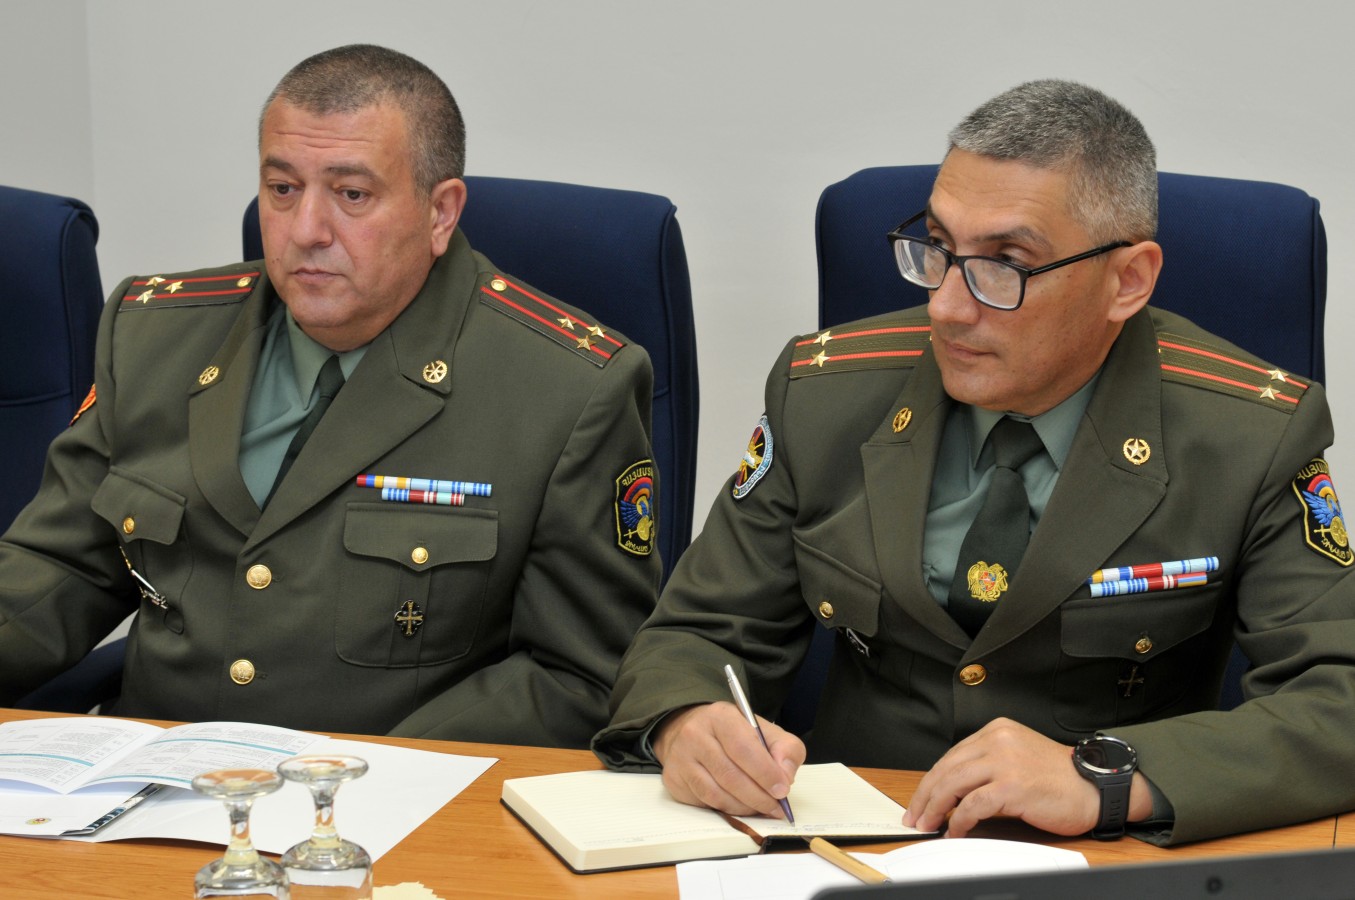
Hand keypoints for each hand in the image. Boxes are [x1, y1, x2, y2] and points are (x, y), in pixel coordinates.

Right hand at [652, 702, 805, 817]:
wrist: (692, 731)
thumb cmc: (733, 733)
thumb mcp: (763, 730)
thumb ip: (785, 748)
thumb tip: (785, 775)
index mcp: (720, 716)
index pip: (743, 747)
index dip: (765, 772)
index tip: (782, 789)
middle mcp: (695, 735)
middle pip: (729, 775)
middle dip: (758, 796)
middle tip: (776, 807)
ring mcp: (680, 758)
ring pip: (716, 794)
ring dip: (744, 807)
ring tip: (761, 808)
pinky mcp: (674, 780)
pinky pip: (704, 803)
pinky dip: (728, 810)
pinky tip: (741, 807)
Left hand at [901, 718, 1150, 837]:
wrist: (1096, 787)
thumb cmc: (1060, 778)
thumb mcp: (1018, 758)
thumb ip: (987, 766)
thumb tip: (952, 792)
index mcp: (997, 730)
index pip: (951, 756)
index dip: (931, 781)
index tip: (920, 800)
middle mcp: (998, 740)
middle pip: (947, 768)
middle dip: (925, 796)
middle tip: (914, 816)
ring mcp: (1005, 761)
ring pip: (953, 785)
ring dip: (935, 809)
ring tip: (928, 825)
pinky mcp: (1012, 786)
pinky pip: (973, 805)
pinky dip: (958, 821)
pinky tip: (954, 831)